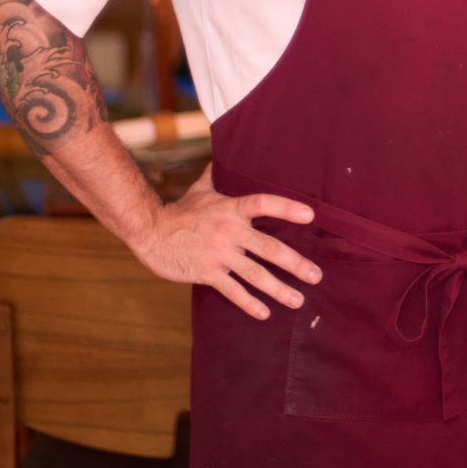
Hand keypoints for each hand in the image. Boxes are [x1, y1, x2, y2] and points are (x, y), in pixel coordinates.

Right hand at [131, 163, 321, 319]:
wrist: (150, 232)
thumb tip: (225, 154)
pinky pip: (233, 291)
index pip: (263, 204)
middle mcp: (228, 231)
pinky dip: (250, 303)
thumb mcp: (200, 189)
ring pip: (255, 274)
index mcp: (230, 209)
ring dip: (279, 289)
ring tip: (298, 300)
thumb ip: (217, 175)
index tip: (310, 215)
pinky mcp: (207, 273)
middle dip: (295, 263)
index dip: (286, 208)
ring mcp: (219, 254)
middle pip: (268, 247)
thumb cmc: (179, 211)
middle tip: (316, 275)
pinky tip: (265, 313)